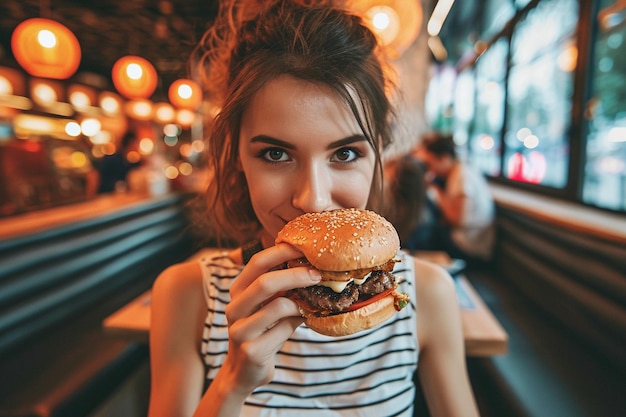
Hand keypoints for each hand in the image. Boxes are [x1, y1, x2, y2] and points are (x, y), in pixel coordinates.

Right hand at [222, 243, 320, 394]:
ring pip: (277, 306)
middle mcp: (234, 308)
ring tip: (313, 302)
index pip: (257, 262)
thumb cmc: (262, 332)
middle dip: (296, 275)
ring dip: (301, 303)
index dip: (281, 251)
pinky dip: (299, 322)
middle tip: (318, 274)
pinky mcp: (252, 350)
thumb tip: (315, 267)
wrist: (244, 372)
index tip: (305, 247)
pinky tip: (305, 321)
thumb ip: (283, 289)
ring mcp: (240, 330)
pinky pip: (284, 329)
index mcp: (238, 291)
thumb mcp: (267, 306)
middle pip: (265, 282)